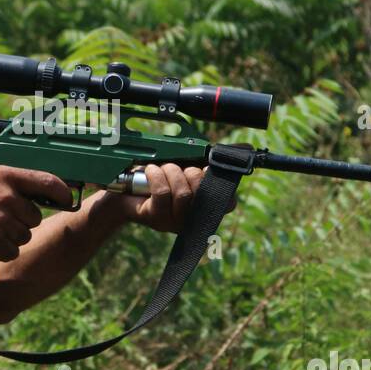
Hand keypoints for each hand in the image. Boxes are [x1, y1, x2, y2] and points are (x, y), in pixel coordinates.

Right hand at [0, 166, 73, 261]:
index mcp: (7, 176)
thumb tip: (40, 193)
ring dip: (12, 238)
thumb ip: (13, 183)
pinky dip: (3, 252)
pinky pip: (12, 251)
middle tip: (4, 220)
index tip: (67, 200)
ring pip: (24, 236)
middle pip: (35, 217)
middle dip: (23, 222)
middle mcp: (8, 197)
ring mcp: (1, 219)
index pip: (48, 182)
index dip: (63, 193)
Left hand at [106, 164, 233, 232]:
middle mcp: (193, 218)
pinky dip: (156, 175)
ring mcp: (175, 222)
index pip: (228, 202)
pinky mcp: (156, 219)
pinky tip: (150, 170)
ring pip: (183, 193)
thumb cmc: (158, 176)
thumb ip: (212, 158)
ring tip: (162, 168)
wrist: (123, 190)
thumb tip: (247, 148)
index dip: (218, 182)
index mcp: (205, 206)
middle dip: (190, 171)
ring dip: (171, 172)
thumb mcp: (187, 164)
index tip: (206, 168)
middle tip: (178, 167)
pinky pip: (163, 193)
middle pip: (204, 191)